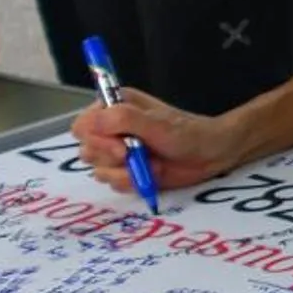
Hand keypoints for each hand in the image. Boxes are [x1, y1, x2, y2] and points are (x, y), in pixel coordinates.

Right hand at [71, 89, 245, 196]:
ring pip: (99, 170)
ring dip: (127, 172)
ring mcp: (118, 152)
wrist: (211, 155)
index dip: (96, 139)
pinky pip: (114, 183)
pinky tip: (153, 174)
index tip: (121, 147)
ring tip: (153, 164)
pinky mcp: (125, 171)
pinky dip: (133, 182)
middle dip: (112, 158)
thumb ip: (123, 119)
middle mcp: (111, 129)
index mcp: (115, 108)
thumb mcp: (156, 123)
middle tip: (137, 155)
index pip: (82, 125)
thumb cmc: (187, 133)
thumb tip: (91, 122)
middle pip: (86, 150)